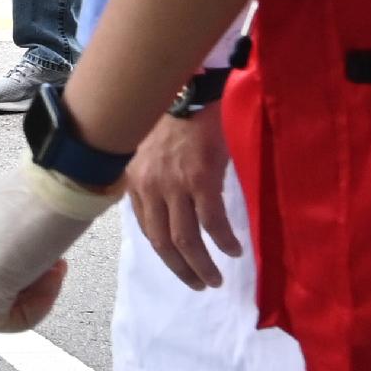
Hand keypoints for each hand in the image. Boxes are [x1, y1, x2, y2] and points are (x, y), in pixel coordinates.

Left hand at [0, 163, 114, 333]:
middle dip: (31, 284)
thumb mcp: (28, 217)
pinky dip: (33, 313)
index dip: (29, 272)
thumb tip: (28, 261)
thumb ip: (18, 240)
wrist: (62, 181)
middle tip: (56, 262)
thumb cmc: (55, 191)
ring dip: (35, 297)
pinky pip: (3, 321)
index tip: (53, 255)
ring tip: (54, 268)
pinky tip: (51, 281)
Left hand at [127, 112, 243, 291]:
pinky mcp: (200, 179)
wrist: (192, 86)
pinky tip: (234, 250)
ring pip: (186, 239)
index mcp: (136, 180)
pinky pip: (212, 222)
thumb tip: (169, 205)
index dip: (164, 252)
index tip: (179, 265)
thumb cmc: (174, 114)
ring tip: (215, 278)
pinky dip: (223, 241)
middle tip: (199, 284)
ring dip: (201, 264)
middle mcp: (151, 187)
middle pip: (163, 242)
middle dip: (181, 268)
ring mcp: (174, 185)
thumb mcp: (151, 148)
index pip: (147, 228)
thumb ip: (154, 176)